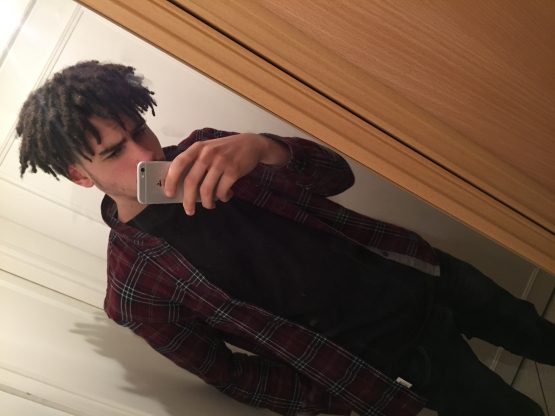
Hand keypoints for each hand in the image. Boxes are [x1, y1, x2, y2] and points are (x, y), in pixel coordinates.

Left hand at [164, 133, 289, 214]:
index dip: (171, 180)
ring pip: (207, 190)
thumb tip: (181, 186)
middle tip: (189, 210)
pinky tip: (224, 196)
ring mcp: (221, 162)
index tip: (169, 194)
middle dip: (187, 200)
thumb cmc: (226, 150)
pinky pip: (222, 191)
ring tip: (209, 205)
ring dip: (207, 202)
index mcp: (198, 148)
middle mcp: (207, 153)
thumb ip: (195, 162)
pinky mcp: (233, 170)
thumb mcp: (208, 149)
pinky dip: (222, 198)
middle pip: (191, 181)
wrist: (251, 144)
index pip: (178, 163)